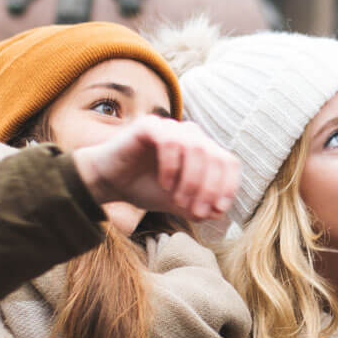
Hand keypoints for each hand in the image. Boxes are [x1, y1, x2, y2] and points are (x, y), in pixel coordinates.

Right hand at [73, 116, 239, 223]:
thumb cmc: (145, 189)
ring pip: (197, 148)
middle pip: (216, 156)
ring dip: (191, 180)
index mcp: (202, 150)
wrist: (109, 182)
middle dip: (209, 189)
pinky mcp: (149, 125)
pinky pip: (171, 141)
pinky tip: (164, 184)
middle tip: (195, 211)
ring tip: (177, 200)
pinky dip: (172, 167)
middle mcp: (190, 134)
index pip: (228, 162)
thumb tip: (220, 211)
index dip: (228, 186)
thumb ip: (201, 207)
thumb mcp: (179, 204)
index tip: (217, 210)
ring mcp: (171, 127)